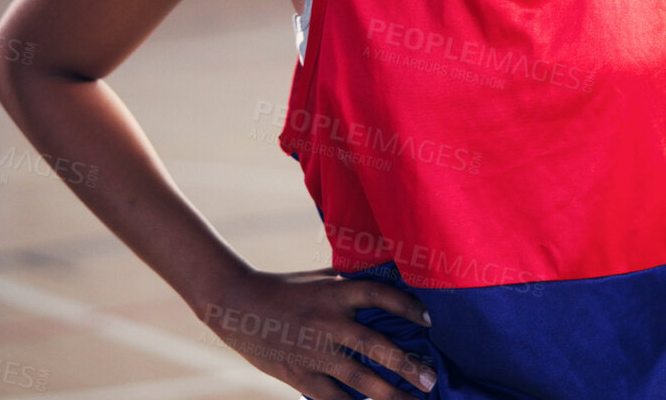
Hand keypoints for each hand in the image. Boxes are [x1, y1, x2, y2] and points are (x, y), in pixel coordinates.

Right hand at [199, 266, 436, 399]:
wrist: (236, 304)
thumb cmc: (284, 288)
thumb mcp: (319, 278)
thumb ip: (350, 282)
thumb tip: (388, 278)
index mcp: (334, 292)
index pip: (378, 295)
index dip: (407, 306)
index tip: (429, 320)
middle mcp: (327, 321)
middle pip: (374, 344)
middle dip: (405, 364)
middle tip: (429, 379)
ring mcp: (313, 351)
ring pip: (358, 378)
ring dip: (389, 394)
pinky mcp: (299, 374)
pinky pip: (332, 398)